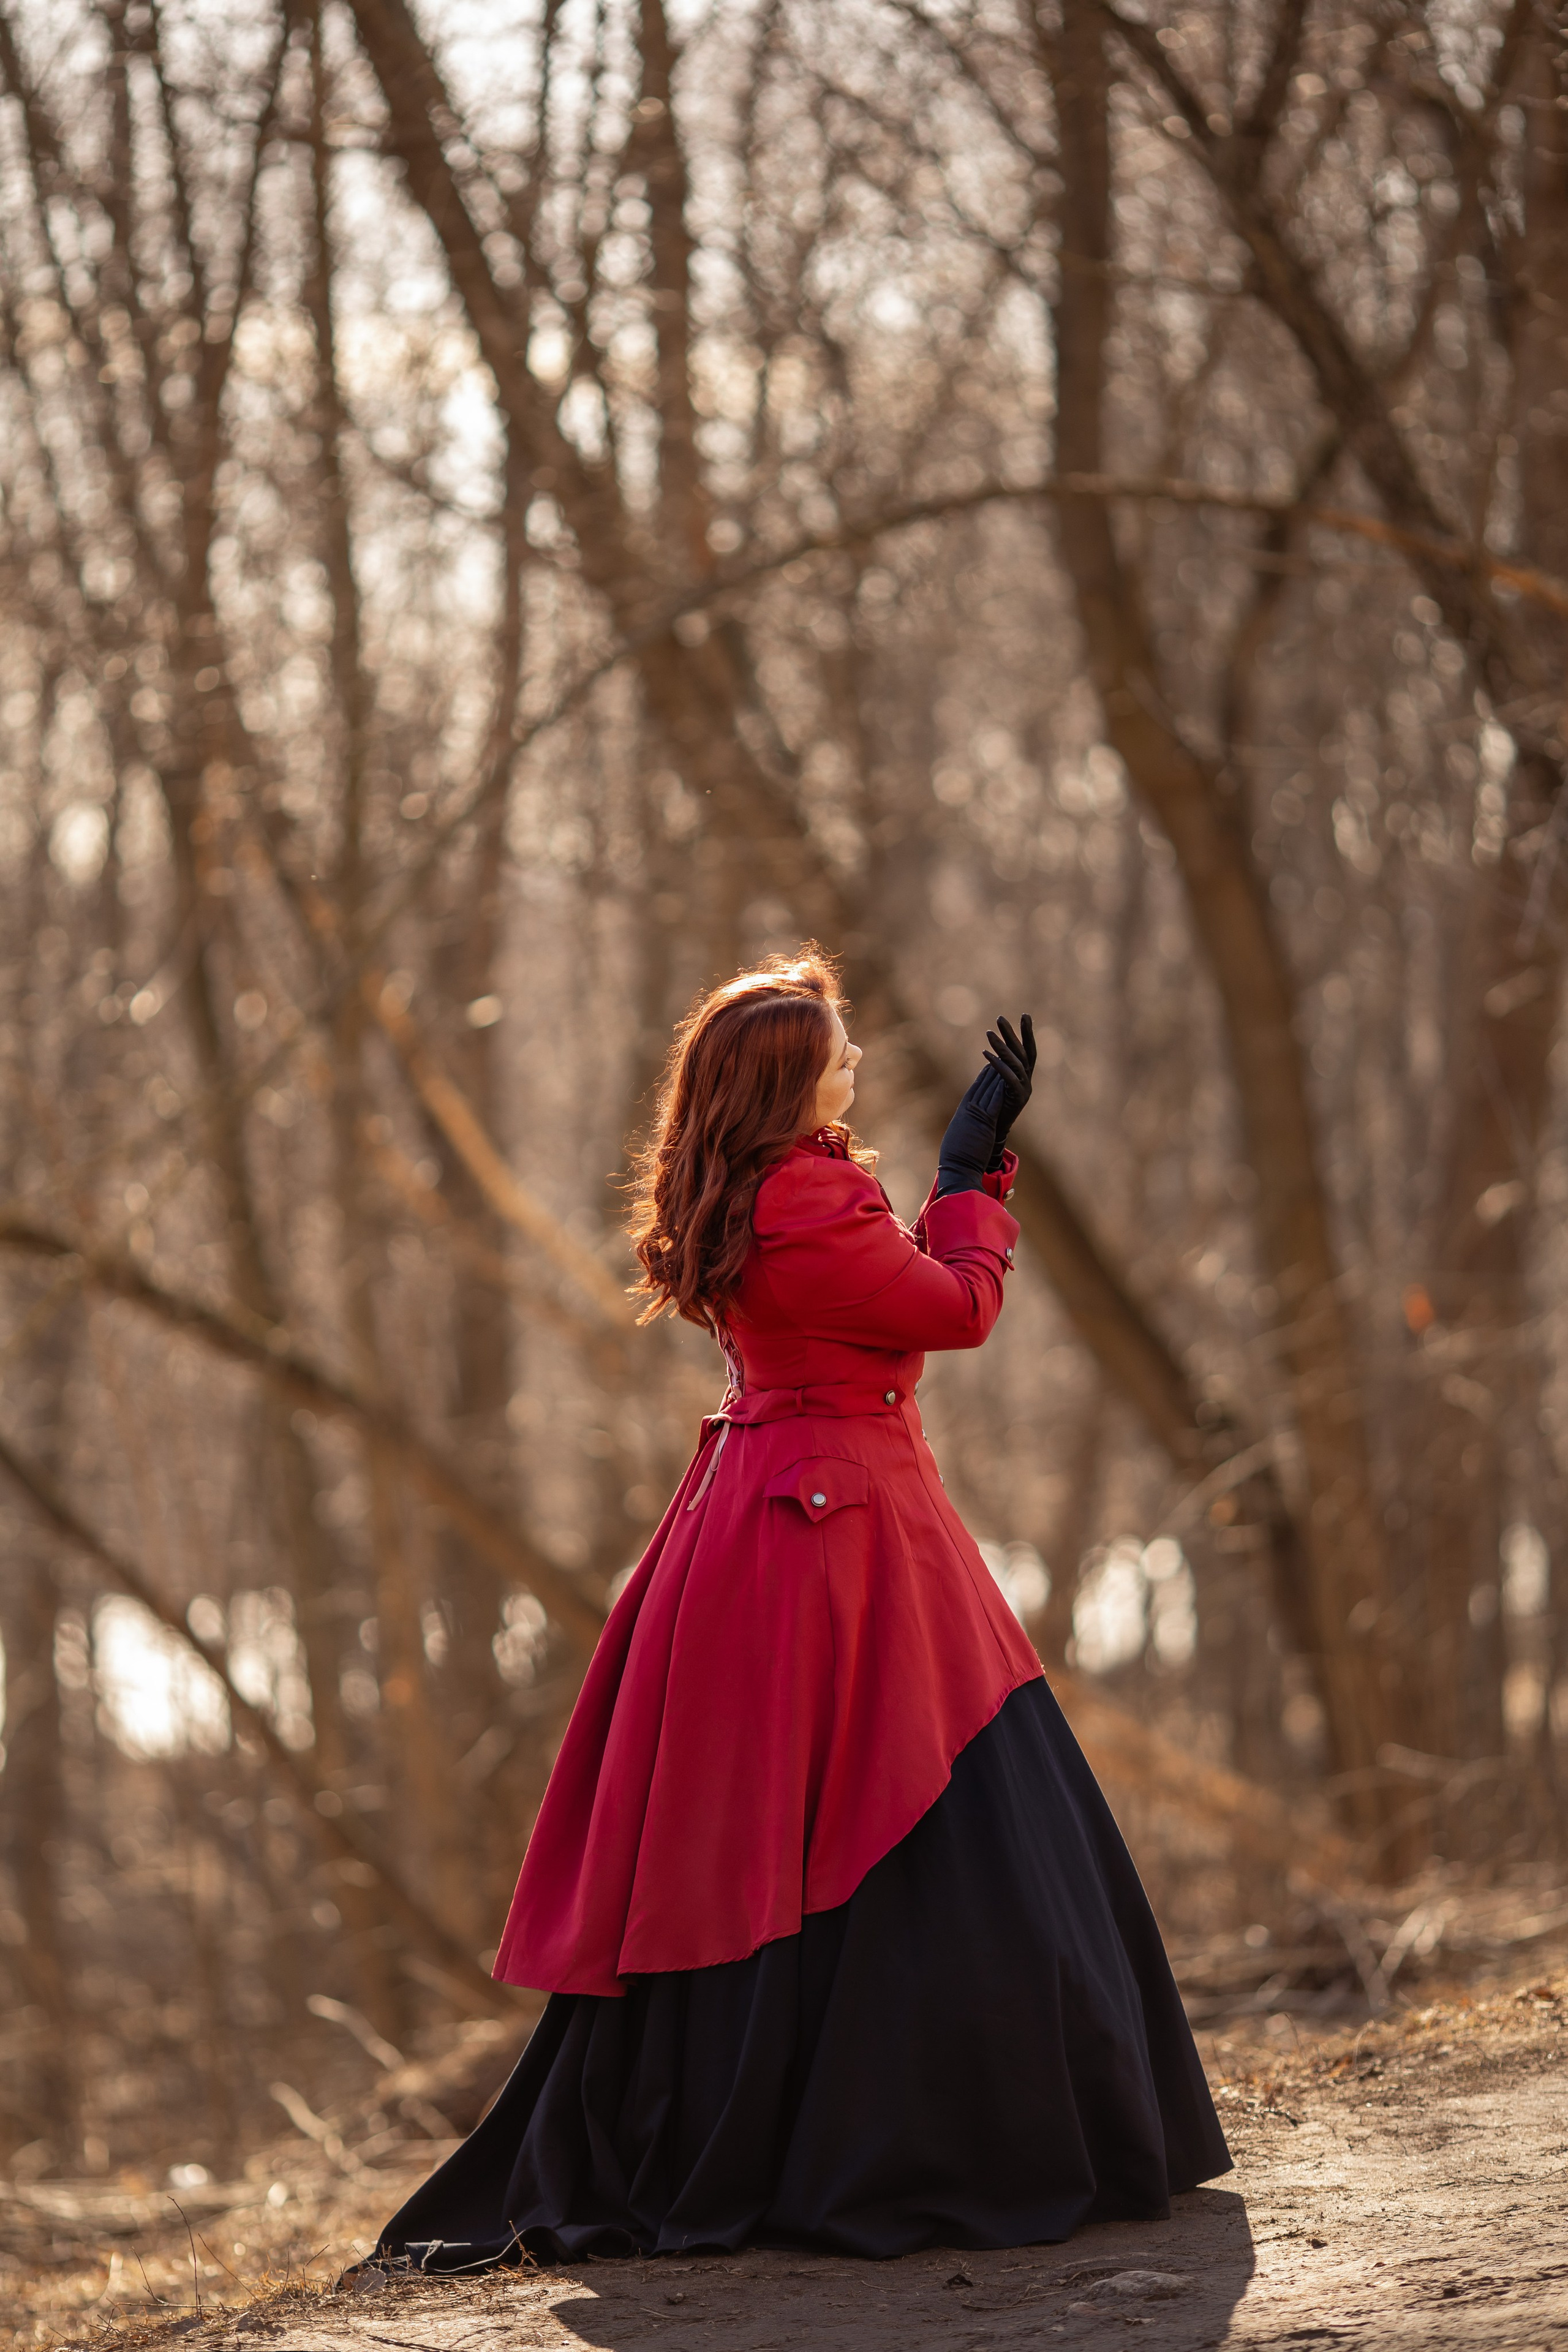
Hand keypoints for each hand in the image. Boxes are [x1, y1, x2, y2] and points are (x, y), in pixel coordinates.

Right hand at [936, 1064, 1004, 1195]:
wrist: (957, 1168)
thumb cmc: (956, 1160)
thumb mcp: (959, 1139)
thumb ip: (964, 1129)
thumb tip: (966, 1128)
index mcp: (962, 1115)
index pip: (972, 1092)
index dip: (981, 1079)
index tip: (987, 1069)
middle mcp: (967, 1112)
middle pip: (980, 1087)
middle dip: (990, 1073)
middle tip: (998, 1058)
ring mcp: (975, 1116)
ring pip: (988, 1092)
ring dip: (997, 1078)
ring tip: (1004, 1065)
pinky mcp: (984, 1123)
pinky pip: (993, 1103)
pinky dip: (999, 1091)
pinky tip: (1005, 1082)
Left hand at [982, 1014, 1034, 1168]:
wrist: (994, 1131)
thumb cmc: (993, 1106)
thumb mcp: (998, 1084)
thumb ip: (1000, 1068)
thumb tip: (996, 1053)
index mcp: (1025, 1074)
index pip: (1028, 1049)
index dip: (1027, 1032)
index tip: (1025, 1014)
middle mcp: (1028, 1080)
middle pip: (1023, 1052)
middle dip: (1013, 1034)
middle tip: (1000, 1018)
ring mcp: (1025, 1089)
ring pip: (1015, 1063)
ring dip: (1001, 1047)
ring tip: (988, 1033)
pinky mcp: (1018, 1098)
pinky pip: (1008, 1078)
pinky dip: (997, 1065)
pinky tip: (985, 1054)